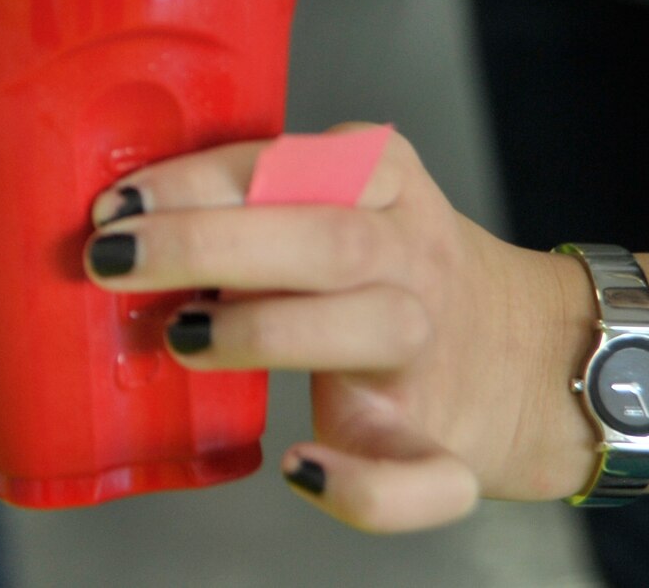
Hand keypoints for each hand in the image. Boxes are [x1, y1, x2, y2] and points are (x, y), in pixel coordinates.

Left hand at [84, 126, 603, 529]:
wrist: (535, 360)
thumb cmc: (387, 270)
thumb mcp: (341, 197)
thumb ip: (257, 193)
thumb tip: (124, 211)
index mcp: (383, 184)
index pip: (287, 163)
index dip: (197, 182)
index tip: (116, 204)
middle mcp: (413, 258)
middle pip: (326, 240)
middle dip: (208, 244)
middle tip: (113, 259)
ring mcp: (433, 349)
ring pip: (371, 326)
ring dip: (267, 332)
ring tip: (181, 338)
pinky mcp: (444, 444)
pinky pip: (424, 475)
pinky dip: (364, 486)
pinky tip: (301, 469)